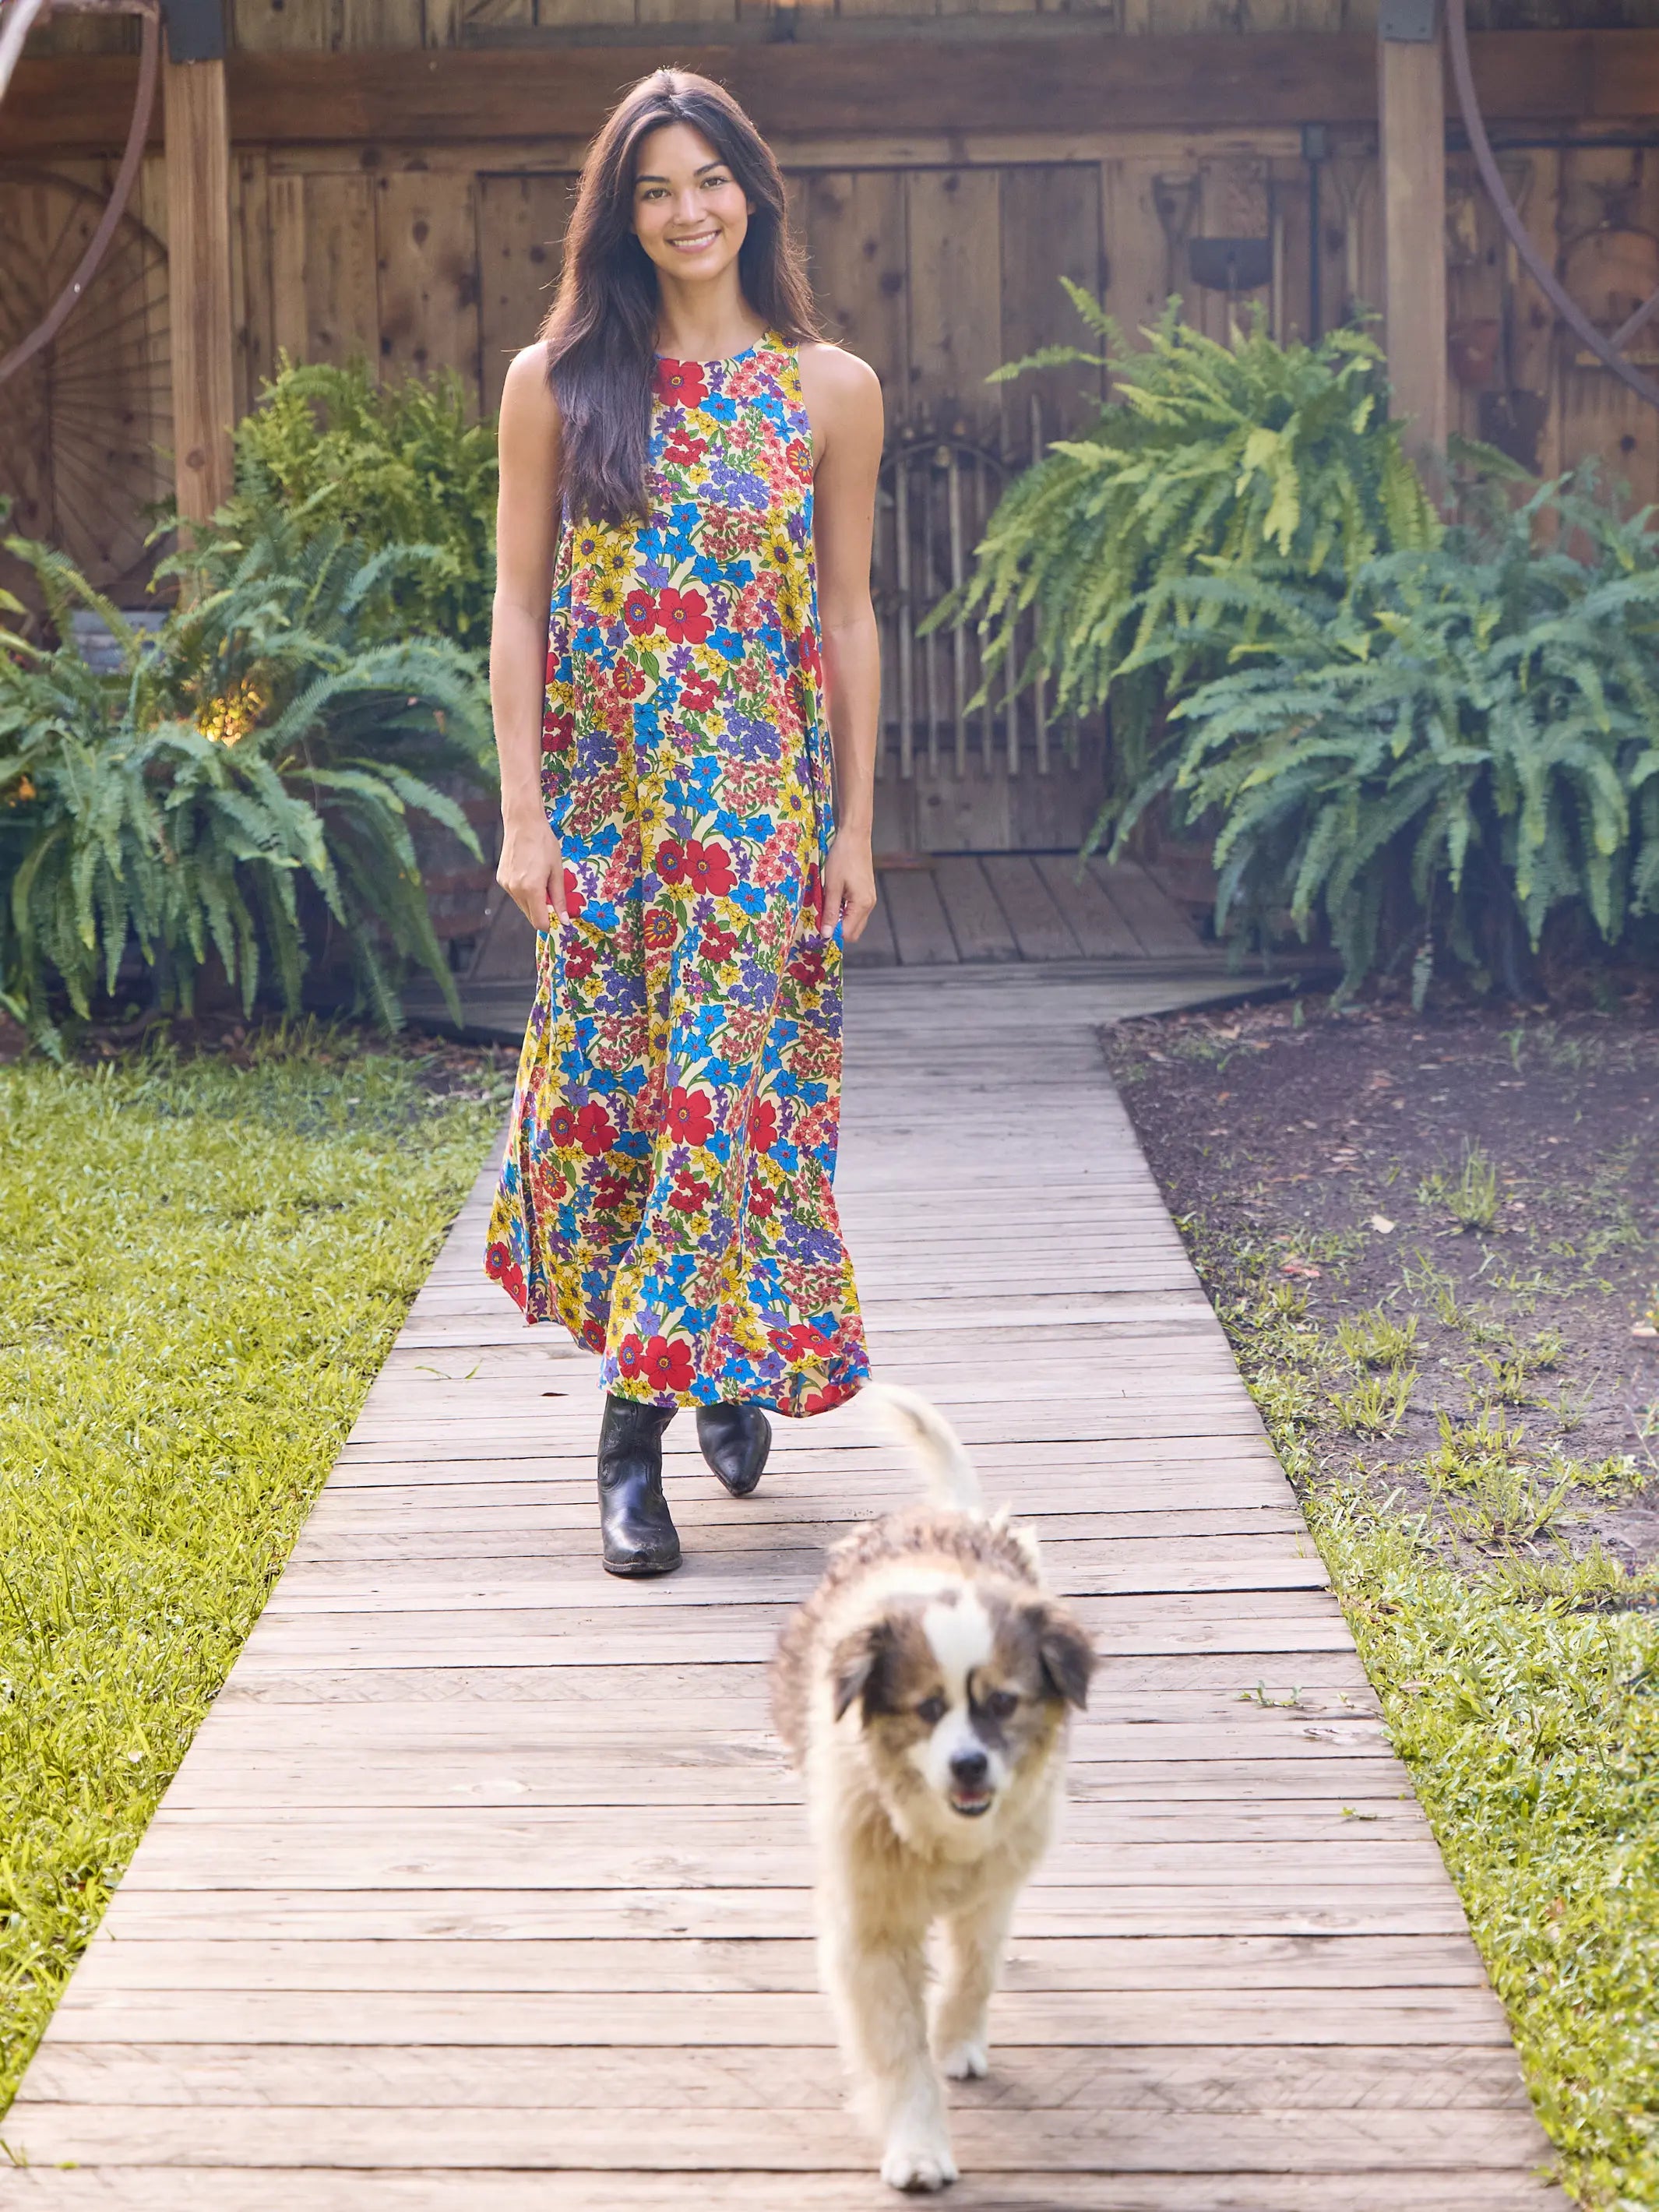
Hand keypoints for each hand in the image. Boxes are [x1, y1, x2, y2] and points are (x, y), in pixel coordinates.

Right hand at [497, 811, 566, 932]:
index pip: (539, 922)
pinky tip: (529, 873)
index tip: (558, 919)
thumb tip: (565, 921)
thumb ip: (559, 899)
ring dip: (533, 901)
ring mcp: (506, 885)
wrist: (523, 823)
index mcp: (531, 889)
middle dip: (542, 912)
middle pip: (530, 916)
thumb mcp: (557, 871)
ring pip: (522, 906)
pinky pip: (515, 894)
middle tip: (551, 894)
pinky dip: (524, 891)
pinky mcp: (501, 879)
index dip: (550, 924)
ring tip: (540, 878)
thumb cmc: (544, 844)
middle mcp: (515, 890)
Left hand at [820, 829, 876, 943]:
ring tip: (827, 907)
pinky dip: (845, 912)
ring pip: (855, 923)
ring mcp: (870, 900)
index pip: (847, 933)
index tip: (817, 927)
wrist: (855, 838)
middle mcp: (869, 905)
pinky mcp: (867, 894)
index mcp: (862, 905)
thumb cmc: (842, 858)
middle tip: (821, 918)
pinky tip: (835, 900)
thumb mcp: (832, 886)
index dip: (832, 934)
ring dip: (840, 921)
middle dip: (837, 930)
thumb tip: (826, 935)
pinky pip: (856, 912)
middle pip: (853, 932)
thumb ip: (829, 912)